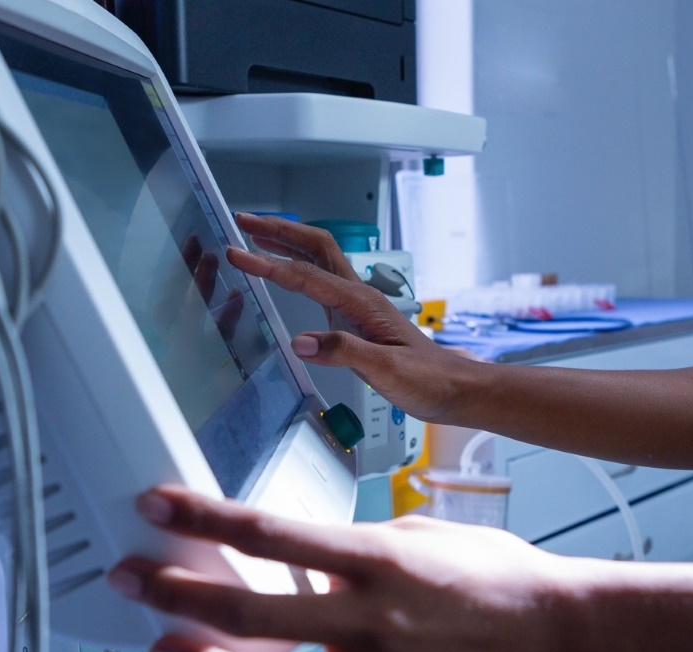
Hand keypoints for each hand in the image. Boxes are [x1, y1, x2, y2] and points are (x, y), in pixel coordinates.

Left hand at [108, 486, 586, 651]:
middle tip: (134, 580)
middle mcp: (374, 622)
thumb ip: (348, 550)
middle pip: (252, 609)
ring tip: (170, 648)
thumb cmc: (490, 578)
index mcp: (380, 560)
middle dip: (178, 592)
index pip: (272, 533)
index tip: (158, 505)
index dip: (205, 518)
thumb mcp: (416, 535)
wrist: (557, 635)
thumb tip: (291, 559)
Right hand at [229, 213, 475, 422]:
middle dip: (278, 231)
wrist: (454, 388)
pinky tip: (286, 274)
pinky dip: (298, 268)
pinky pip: (321, 281)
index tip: (238, 253)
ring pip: (319, 260)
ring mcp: (358, 304)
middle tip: (243, 221)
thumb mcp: (386, 370)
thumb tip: (300, 343)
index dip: (269, 263)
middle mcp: (359, 295)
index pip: (306, 275)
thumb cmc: (427, 380)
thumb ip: (344, 353)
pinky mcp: (357, 317)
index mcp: (362, 303)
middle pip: (315, 247)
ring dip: (287, 243)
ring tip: (255, 236)